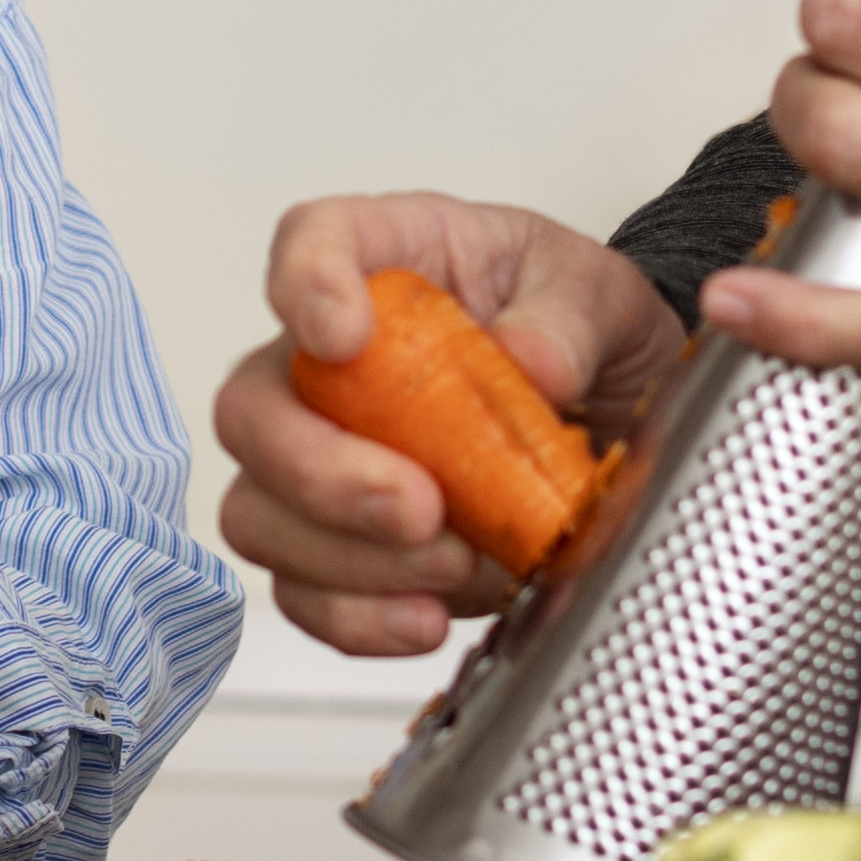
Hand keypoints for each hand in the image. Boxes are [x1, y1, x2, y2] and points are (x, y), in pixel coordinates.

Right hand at [213, 193, 684, 655]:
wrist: (608, 412)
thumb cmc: (573, 330)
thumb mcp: (601, 296)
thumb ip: (568, 320)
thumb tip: (532, 364)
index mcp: (388, 262)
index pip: (310, 242)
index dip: (304, 287)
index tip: (343, 335)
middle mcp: (326, 362)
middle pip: (252, 408)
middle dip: (322, 472)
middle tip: (419, 505)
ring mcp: (317, 458)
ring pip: (261, 514)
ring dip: (349, 559)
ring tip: (456, 562)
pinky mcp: (339, 547)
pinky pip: (304, 595)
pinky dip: (360, 618)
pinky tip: (428, 617)